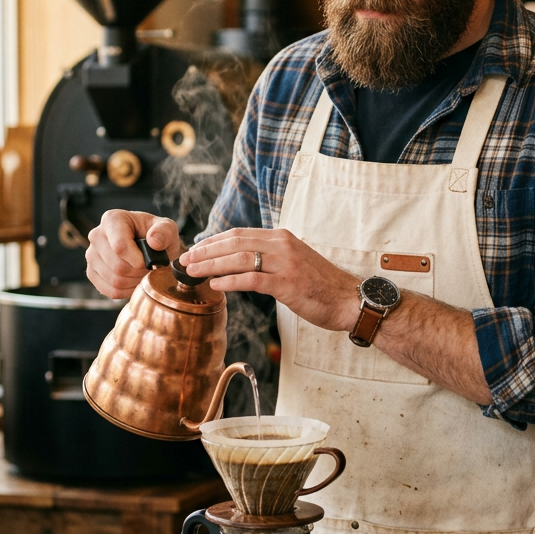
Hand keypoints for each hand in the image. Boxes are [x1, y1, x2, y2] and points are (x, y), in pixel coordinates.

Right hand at [85, 210, 180, 298]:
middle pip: (117, 266)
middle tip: (150, 268)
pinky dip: (126, 291)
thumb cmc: (157, 236)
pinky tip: (134, 281)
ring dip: (134, 282)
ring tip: (143, 273)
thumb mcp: (167, 228)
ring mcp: (91, 255)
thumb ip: (164, 231)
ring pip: (114, 280)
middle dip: (139, 272)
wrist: (150, 248)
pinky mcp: (92, 273)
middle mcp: (96, 235)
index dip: (138, 260)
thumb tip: (154, 242)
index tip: (151, 263)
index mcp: (112, 219)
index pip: (119, 246)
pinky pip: (109, 290)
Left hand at [180, 228, 359, 332]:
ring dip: (211, 264)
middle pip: (235, 242)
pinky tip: (215, 285)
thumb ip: (271, 258)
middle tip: (185, 259)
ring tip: (193, 271)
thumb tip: (243, 263)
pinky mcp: (287, 283)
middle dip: (206, 250)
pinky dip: (230, 281)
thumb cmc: (321, 285)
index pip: (239, 234)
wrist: (349, 299)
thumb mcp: (294, 262)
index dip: (213, 241)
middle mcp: (282, 244)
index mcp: (281, 237)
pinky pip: (252, 279)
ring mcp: (285, 263)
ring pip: (239, 258)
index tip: (195, 249)